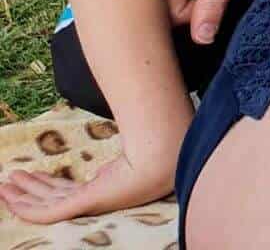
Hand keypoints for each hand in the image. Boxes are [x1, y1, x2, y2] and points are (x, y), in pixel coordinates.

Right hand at [0, 149, 171, 223]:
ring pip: (44, 205)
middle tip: (9, 182)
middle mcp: (94, 199)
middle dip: (29, 190)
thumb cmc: (155, 148)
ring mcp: (88, 204)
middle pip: (52, 198)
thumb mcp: (130, 147)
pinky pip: (45, 214)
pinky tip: (10, 198)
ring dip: (21, 196)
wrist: (163, 156)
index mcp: (104, 187)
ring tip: (4, 186)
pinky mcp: (83, 205)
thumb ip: (116, 151)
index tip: (32, 175)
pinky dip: (24, 207)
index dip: (47, 184)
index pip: (68, 191)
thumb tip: (112, 149)